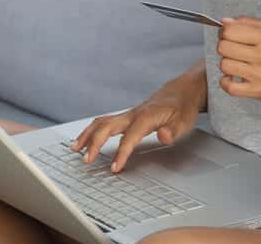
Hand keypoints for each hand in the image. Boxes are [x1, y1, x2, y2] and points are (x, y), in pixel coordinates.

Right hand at [69, 80, 201, 173]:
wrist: (181, 92)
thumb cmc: (182, 108)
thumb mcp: (185, 122)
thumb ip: (173, 131)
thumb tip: (163, 136)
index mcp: (146, 117)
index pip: (129, 137)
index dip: (121, 153)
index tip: (114, 168)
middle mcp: (133, 114)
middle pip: (107, 126)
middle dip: (94, 143)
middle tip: (86, 160)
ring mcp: (127, 114)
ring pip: (101, 122)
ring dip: (87, 135)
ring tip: (75, 149)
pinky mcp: (125, 117)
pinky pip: (104, 122)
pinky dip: (91, 131)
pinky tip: (85, 140)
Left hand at [217, 16, 260, 103]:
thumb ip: (245, 22)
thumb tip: (223, 22)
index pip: (229, 31)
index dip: (224, 32)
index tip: (229, 36)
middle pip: (223, 48)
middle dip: (225, 47)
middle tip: (233, 50)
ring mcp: (260, 74)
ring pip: (224, 65)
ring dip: (227, 64)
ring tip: (236, 63)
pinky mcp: (257, 90)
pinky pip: (229, 87)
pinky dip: (226, 82)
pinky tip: (232, 77)